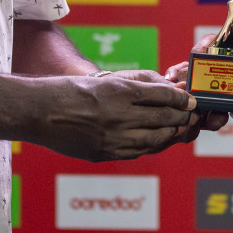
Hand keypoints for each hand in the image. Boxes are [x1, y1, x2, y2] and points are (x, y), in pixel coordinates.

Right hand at [32, 74, 198, 161]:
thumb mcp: (106, 79)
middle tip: (191, 116)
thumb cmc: (72, 90)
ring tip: (178, 129)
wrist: (41, 111)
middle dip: (182, 117)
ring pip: (155, 139)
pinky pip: (137, 152)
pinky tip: (156, 141)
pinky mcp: (104, 153)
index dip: (181, 99)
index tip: (191, 101)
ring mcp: (112, 137)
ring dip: (171, 134)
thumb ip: (136, 84)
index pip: (163, 95)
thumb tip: (165, 90)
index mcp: (120, 91)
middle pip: (163, 118)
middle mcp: (119, 115)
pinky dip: (151, 146)